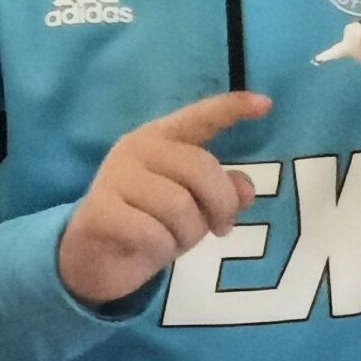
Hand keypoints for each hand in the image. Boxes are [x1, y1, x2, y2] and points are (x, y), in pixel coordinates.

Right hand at [58, 91, 270, 306]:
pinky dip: (163, 249)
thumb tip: (245, 188)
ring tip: (177, 240)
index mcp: (161, 139)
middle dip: (221, 206)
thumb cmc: (150, 221)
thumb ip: (221, 192)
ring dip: (189, 235)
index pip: (199, 118)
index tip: (265, 104)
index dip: (231, 109)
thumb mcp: (195, 206)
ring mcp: (114, 177)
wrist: (94, 255)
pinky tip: (152, 248)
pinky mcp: (100, 210)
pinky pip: (153, 233)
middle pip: (200, 169)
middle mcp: (136, 149)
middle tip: (221, 228)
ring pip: (179, 206)